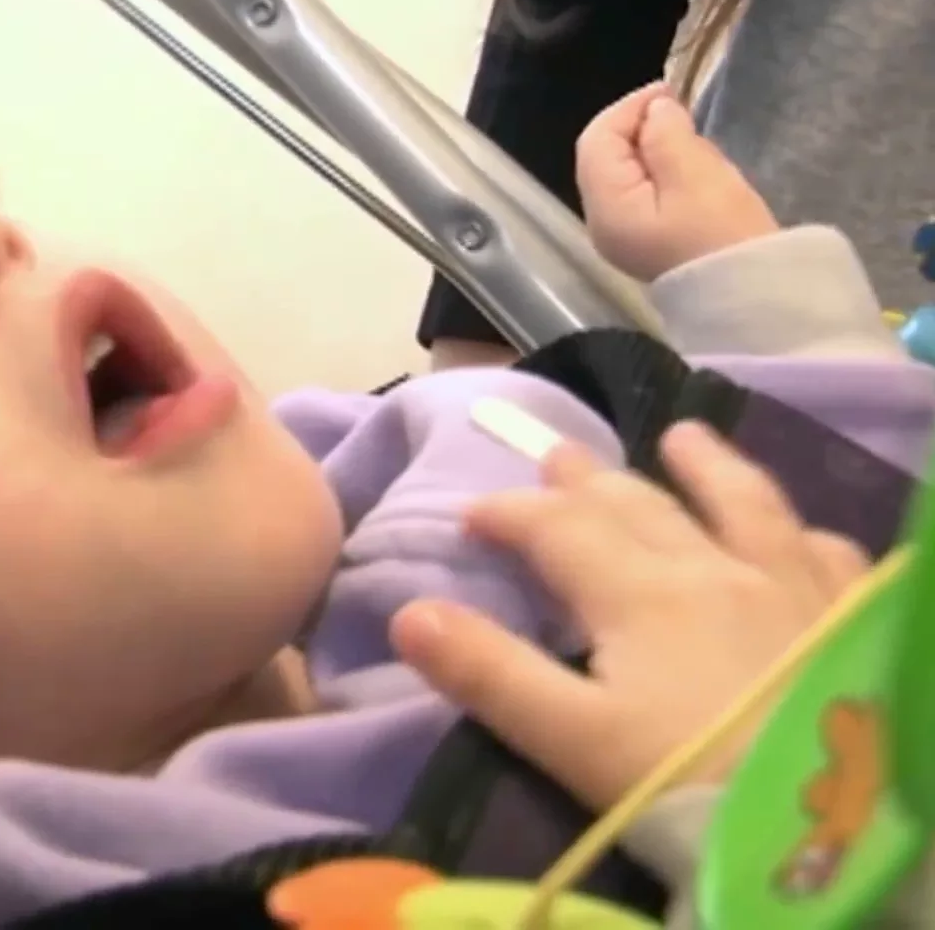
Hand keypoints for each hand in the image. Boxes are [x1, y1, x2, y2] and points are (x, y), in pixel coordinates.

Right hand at [389, 422, 866, 810]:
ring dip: (706, 468)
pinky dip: (803, 533)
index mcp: (640, 593)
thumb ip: (491, 673)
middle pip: (643, 506)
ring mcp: (795, 588)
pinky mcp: (854, 620)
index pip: (560, 530)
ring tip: (683, 437)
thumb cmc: (687, 785)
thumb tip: (410, 611)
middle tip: (555, 455)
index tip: (470, 515)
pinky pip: (830, 555)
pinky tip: (804, 532)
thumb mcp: (572, 740)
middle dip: (589, 479)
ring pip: (744, 506)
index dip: (509, 515)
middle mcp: (717, 569)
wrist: (829, 826)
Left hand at [576, 83, 779, 280]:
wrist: (751, 297)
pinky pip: (641, 194)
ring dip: (653, 149)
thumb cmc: (724, 234)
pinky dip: (661, 172)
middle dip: (639, 127)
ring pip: (624, 174)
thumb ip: (666, 135)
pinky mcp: (645, 242)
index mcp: (606, 206)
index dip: (629, 109)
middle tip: (683, 114)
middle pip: (605, 157)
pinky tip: (691, 170)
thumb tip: (655, 111)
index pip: (597, 140)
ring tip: (692, 141)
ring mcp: (622, 236)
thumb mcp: (696, 174)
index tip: (670, 92)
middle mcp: (602, 223)